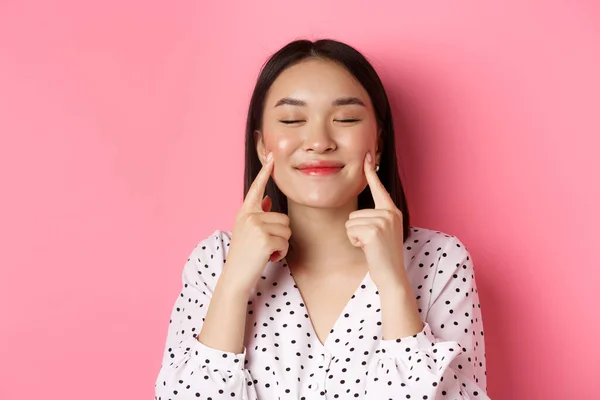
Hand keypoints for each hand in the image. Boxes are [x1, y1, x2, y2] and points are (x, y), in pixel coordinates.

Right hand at [223, 153, 291, 292]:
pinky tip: (268, 258)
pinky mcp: (265, 240)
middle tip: (264, 246)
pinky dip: (281, 253)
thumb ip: (257, 214)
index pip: (257, 188)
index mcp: (244, 212)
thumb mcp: (247, 231)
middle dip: (280, 235)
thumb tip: (266, 199)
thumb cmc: (243, 255)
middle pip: (283, 218)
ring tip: (265, 252)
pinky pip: (285, 243)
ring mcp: (256, 227)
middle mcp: (249, 216)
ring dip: (281, 244)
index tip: (272, 156)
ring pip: (286, 230)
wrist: (235, 277)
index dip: (265, 172)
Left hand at [345, 152, 408, 291]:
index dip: (371, 171)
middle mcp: (390, 213)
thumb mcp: (382, 232)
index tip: (367, 155)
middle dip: (356, 230)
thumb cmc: (383, 256)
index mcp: (392, 211)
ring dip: (355, 236)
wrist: (392, 275)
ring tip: (370, 246)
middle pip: (354, 213)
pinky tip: (368, 249)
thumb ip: (375, 218)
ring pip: (350, 222)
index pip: (379, 188)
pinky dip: (354, 241)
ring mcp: (383, 221)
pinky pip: (350, 230)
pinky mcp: (374, 230)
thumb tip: (360, 213)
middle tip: (372, 243)